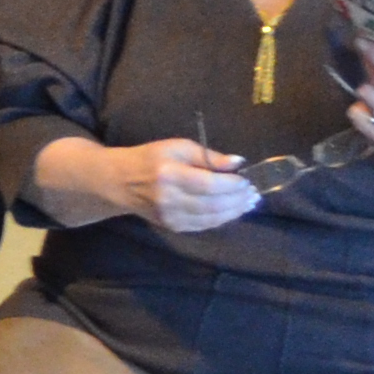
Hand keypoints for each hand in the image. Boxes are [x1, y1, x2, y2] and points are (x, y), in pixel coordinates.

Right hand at [82, 135, 256, 234]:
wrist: (118, 182)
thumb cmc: (150, 158)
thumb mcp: (176, 147)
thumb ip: (208, 156)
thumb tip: (238, 163)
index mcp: (169, 174)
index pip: (208, 184)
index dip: (232, 184)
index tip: (248, 180)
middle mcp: (168, 198)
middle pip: (213, 204)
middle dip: (238, 200)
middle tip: (254, 194)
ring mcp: (169, 216)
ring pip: (211, 218)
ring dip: (235, 211)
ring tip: (249, 203)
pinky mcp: (172, 226)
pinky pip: (204, 225)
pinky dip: (222, 219)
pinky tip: (233, 211)